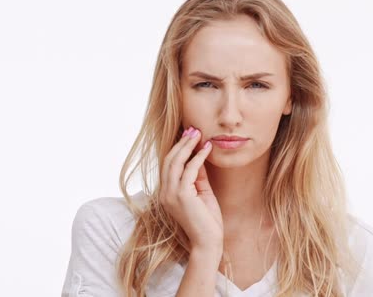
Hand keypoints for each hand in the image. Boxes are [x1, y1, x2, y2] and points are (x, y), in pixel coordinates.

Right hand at [159, 126, 222, 252]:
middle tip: (193, 129)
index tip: (189, 135)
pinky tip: (207, 149)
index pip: (168, 165)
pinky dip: (198, 157)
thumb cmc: (206, 220)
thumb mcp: (202, 193)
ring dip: (187, 146)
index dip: (177, 148)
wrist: (208, 242)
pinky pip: (189, 170)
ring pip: (176, 162)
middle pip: (169, 160)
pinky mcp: (181, 196)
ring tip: (198, 134)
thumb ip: (198, 176)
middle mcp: (164, 193)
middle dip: (181, 143)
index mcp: (166, 193)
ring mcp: (171, 194)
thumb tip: (199, 157)